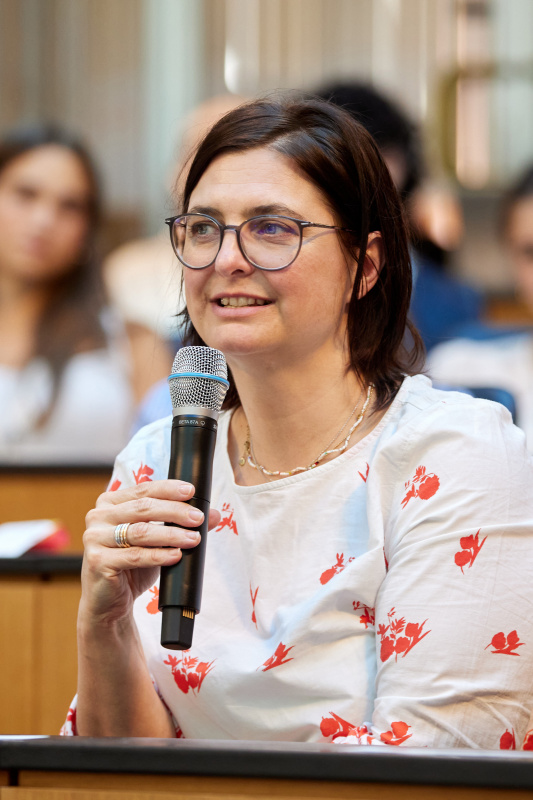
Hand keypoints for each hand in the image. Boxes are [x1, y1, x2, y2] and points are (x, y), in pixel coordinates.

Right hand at [79, 480, 220, 625]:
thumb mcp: (158, 541)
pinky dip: (159, 555)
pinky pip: (134, 556)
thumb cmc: (132, 567)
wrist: (110, 602)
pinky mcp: (97, 561)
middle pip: (143, 508)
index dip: (169, 489)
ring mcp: (94, 538)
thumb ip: (180, 525)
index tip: (191, 492)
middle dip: (175, 511)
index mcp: (110, 503)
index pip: (143, 490)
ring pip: (140, 531)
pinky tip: (176, 555)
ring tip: (193, 538)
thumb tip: (214, 515)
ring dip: (171, 534)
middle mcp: (98, 516)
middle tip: (198, 518)